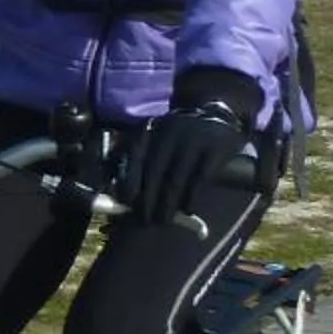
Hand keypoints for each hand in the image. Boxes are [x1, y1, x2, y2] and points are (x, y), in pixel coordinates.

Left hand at [130, 104, 249, 224]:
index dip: (129, 182)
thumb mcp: (154, 135)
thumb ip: (135, 156)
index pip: (134, 158)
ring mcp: (194, 140)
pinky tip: (187, 209)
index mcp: (151, 129)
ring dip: (168, 205)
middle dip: (148, 201)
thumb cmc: (178, 134)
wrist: (216, 113)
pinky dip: (191, 197)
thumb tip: (116, 188)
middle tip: (146, 220)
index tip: (127, 203)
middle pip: (154, 173)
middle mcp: (170, 133)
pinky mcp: (216, 149)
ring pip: (175, 180)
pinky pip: (200, 179)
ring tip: (163, 219)